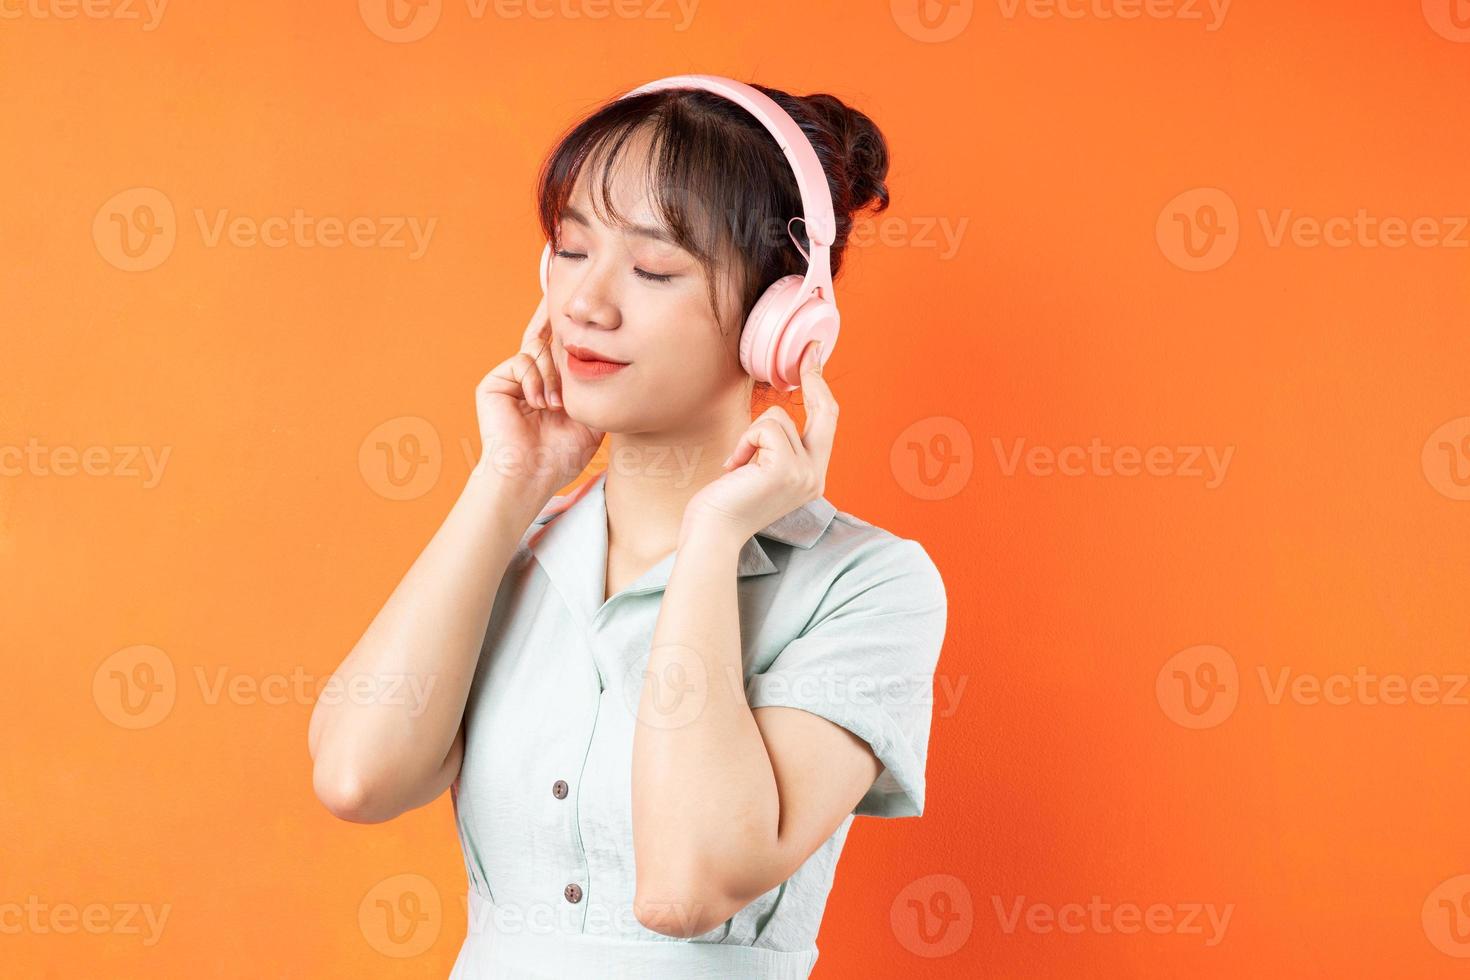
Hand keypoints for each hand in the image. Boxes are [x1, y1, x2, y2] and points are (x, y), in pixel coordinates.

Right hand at [473, 294, 604, 496]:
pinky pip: (521, 360)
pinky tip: (540, 402)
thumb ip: (594, 391)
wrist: (529, 477)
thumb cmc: (560, 458)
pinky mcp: (495, 383)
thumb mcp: (589, 420)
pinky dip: (535, 378)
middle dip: (562, 333)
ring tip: (556, 405)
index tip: (584, 310)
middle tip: (570, 333)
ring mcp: (512, 381)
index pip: (561, 350)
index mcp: (552, 387)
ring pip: (538, 350)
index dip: (571, 331)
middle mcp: (531, 380)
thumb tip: (610, 361)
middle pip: (547, 340)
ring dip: (552, 375)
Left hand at [683, 340, 835, 541]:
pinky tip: (734, 469)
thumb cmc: (726, 502)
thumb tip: (775, 418)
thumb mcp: (760, 469)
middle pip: (826, 411)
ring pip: (779, 418)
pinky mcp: (786, 469)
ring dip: (750, 435)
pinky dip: (744, 443)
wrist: (712, 532)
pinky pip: (764, 429)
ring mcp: (805, 474)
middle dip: (816, 376)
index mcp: (813, 476)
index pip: (826, 424)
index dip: (822, 389)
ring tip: (737, 465)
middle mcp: (816, 476)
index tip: (814, 359)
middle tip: (809, 350)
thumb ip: (776, 449)